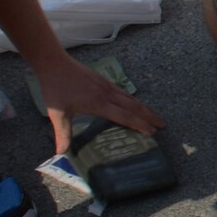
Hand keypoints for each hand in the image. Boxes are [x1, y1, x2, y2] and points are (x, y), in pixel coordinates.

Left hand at [33, 53, 163, 155]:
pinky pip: (123, 92)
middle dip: (150, 116)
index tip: (152, 132)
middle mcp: (107, 94)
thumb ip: (63, 133)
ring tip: (154, 116)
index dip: (140, 125)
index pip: (125, 116)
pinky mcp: (103, 80)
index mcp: (99, 104)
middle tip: (162, 125)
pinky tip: (134, 103)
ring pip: (131, 98)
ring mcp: (106, 86)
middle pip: (134, 106)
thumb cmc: (55, 88)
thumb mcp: (57, 113)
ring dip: (144, 107)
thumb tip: (61, 153)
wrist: (54, 63)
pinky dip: (133, 100)